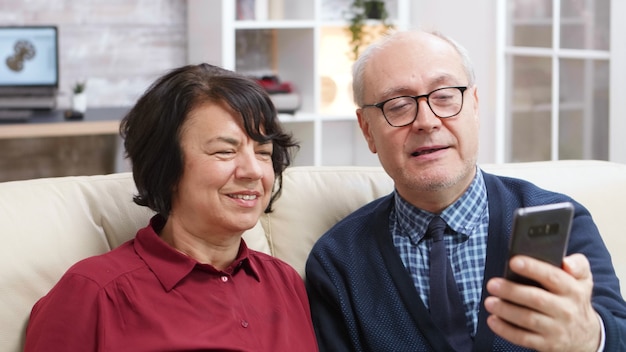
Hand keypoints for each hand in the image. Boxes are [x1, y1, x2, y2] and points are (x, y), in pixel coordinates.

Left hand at [484, 254, 600, 351]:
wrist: (586, 337)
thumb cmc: (575, 300)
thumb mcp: (583, 280)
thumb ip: (578, 265)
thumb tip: (567, 263)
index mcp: (573, 290)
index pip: (552, 277)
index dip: (532, 268)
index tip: (513, 262)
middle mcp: (566, 310)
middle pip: (536, 299)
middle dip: (512, 291)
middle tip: (493, 284)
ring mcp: (556, 329)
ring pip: (528, 319)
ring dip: (506, 310)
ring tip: (490, 302)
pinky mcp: (547, 344)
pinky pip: (523, 338)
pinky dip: (506, 330)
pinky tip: (493, 320)